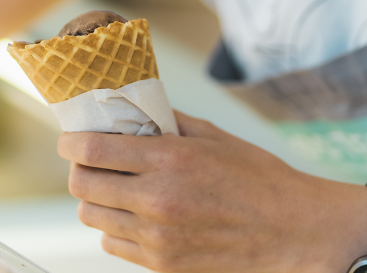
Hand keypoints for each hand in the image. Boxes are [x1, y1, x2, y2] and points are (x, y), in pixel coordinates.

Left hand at [57, 111, 366, 272]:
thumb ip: (167, 122)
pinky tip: (135, 215)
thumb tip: (131, 109)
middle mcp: (156, 200)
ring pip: (92, 217)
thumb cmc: (259, 178)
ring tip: (114, 188)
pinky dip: (115, 228)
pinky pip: (113, 244)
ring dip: (95, 199)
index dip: (71, 143)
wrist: (295, 231)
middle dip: (79, 170)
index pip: (91, 150)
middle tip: (91, 161)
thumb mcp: (214, 136)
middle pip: (82, 186)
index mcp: (169, 160)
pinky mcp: (163, 264)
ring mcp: (157, 238)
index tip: (70, 139)